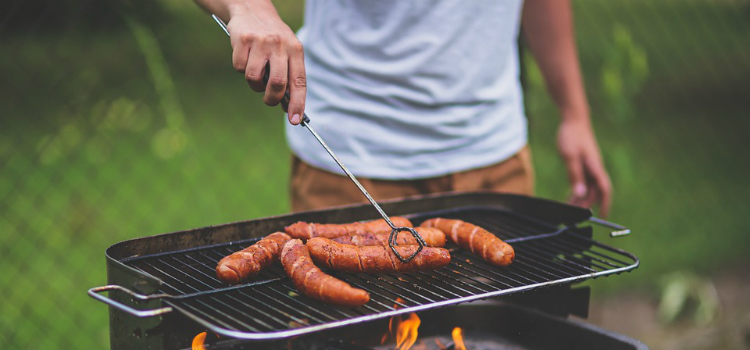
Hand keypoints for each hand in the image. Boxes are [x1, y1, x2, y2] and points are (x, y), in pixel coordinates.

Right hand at [226, 3, 305, 123]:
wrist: (252, 9)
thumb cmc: (273, 38)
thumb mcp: (287, 51)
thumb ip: (289, 75)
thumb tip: (288, 106)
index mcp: (296, 49)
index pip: (299, 82)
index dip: (298, 103)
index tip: (295, 120)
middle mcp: (280, 45)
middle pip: (277, 84)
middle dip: (272, 98)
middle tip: (269, 100)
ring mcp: (261, 42)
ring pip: (255, 78)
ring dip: (254, 84)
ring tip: (256, 72)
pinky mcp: (242, 40)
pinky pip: (239, 67)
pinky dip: (240, 68)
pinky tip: (245, 56)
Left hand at [557, 118, 611, 216]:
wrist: (574, 120)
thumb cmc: (572, 136)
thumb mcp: (570, 157)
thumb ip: (575, 175)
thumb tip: (580, 193)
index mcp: (595, 167)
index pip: (604, 189)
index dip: (605, 203)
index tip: (603, 216)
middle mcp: (595, 168)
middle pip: (595, 192)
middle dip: (587, 204)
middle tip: (574, 214)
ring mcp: (590, 166)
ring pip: (589, 187)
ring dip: (581, 198)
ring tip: (570, 208)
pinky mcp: (585, 164)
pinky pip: (584, 181)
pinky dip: (578, 189)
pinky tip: (571, 196)